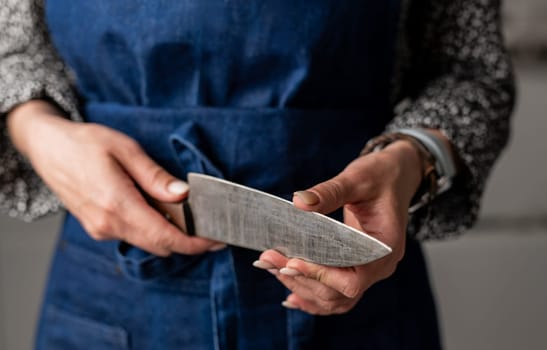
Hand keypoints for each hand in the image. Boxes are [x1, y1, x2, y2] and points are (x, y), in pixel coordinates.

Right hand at [7, 100, 222, 255]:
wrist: (47, 147)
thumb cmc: (85, 143)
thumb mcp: (125, 149)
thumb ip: (155, 176)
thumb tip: (184, 195)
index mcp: (117, 204)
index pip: (165, 237)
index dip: (194, 243)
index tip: (216, 241)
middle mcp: (107, 224)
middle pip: (159, 245)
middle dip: (188, 241)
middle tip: (211, 227)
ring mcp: (100, 229)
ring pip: (147, 243)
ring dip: (171, 236)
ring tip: (190, 217)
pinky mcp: (97, 227)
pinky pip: (133, 236)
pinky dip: (153, 230)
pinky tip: (163, 212)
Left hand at [254, 140, 423, 314]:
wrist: (395, 176)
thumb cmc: (380, 175)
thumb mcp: (357, 178)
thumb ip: (329, 191)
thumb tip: (298, 202)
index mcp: (385, 248)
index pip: (352, 280)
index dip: (320, 275)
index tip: (290, 262)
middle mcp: (379, 267)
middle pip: (337, 293)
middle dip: (300, 278)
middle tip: (267, 258)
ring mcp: (369, 271)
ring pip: (333, 297)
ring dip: (301, 287)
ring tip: (272, 268)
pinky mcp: (357, 268)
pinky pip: (335, 293)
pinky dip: (312, 294)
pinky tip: (290, 294)